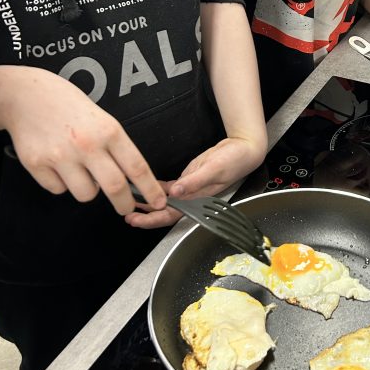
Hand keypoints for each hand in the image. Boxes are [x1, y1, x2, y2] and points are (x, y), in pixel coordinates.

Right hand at [0, 67, 165, 214]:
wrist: (27, 95)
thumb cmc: (69, 106)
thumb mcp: (102, 119)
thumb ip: (115, 147)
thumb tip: (130, 179)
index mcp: (108, 131)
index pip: (137, 167)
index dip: (150, 189)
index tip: (158, 201)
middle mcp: (87, 144)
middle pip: (115, 188)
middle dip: (125, 204)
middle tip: (126, 207)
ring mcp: (61, 156)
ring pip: (86, 194)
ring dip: (88, 190)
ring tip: (81, 171)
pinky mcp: (37, 165)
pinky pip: (58, 190)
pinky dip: (62, 183)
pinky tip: (58, 164)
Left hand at [125, 135, 265, 229]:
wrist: (243, 150)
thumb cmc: (234, 161)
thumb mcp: (214, 169)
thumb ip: (195, 181)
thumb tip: (176, 192)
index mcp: (198, 199)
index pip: (172, 215)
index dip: (153, 219)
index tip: (137, 219)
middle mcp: (192, 198)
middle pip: (164, 212)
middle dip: (145, 215)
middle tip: (127, 214)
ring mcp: (189, 189)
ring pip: (165, 201)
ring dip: (148, 203)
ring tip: (131, 202)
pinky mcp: (188, 178)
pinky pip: (170, 188)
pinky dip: (156, 188)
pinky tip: (145, 186)